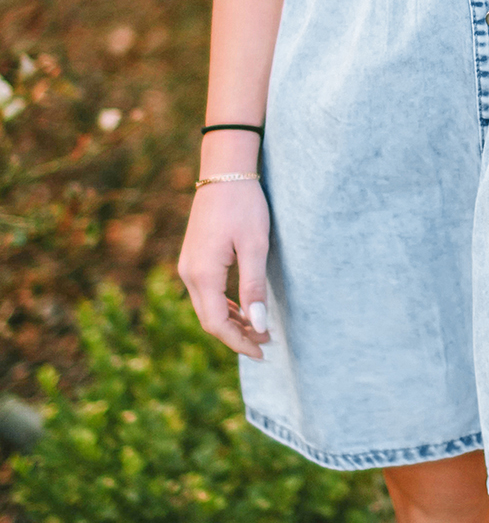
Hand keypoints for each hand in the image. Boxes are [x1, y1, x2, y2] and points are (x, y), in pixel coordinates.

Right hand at [178, 179, 270, 358]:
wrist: (225, 171)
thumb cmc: (244, 205)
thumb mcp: (255, 246)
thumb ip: (254, 287)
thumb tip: (257, 326)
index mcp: (203, 274)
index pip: (217, 324)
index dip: (239, 342)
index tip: (263, 351)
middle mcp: (189, 273)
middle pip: (209, 319)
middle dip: (237, 336)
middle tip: (266, 343)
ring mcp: (188, 265)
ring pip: (207, 307)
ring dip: (231, 321)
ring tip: (258, 329)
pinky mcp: (193, 257)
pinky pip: (205, 292)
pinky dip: (224, 305)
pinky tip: (242, 309)